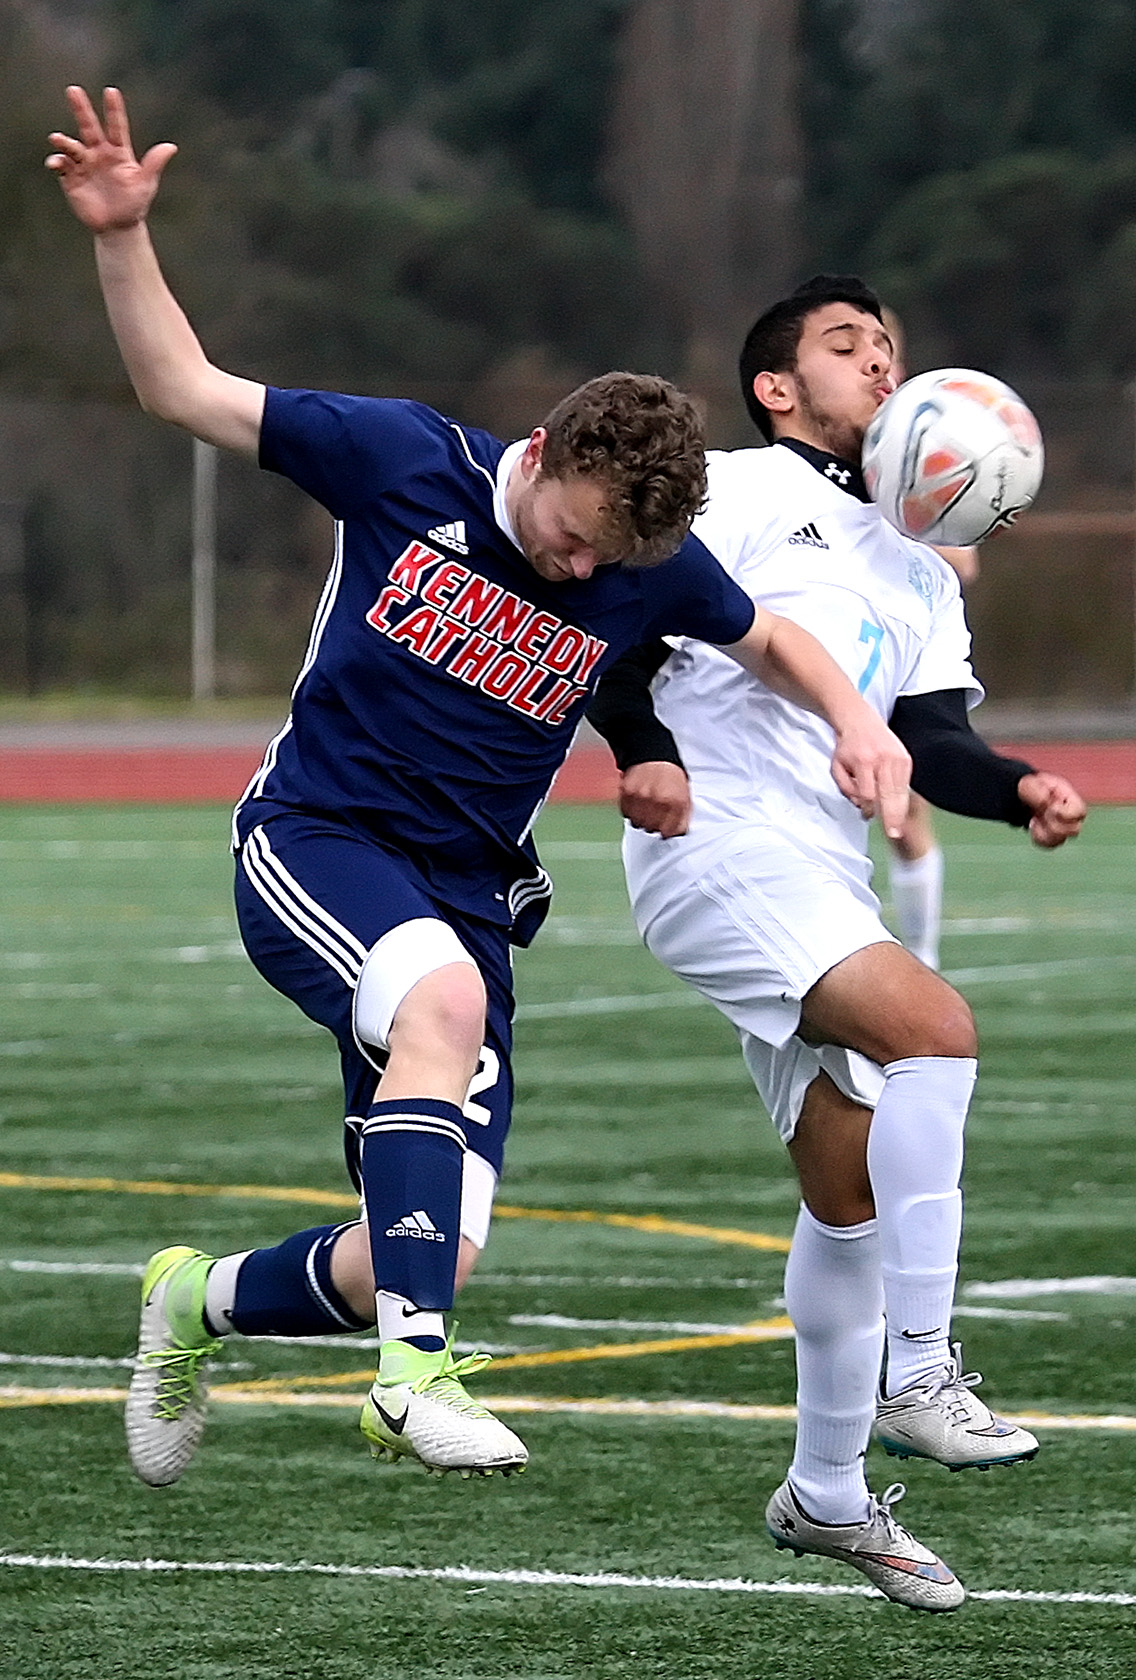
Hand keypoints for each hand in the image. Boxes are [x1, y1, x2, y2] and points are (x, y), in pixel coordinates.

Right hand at [46, 86, 176, 232]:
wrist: (118, 227)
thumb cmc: (135, 204)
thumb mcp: (146, 184)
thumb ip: (154, 164)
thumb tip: (171, 147)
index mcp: (118, 152)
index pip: (116, 127)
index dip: (114, 110)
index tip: (111, 91)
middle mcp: (99, 153)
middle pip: (89, 127)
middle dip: (81, 109)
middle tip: (73, 90)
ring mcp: (84, 164)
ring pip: (71, 146)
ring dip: (64, 141)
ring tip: (57, 139)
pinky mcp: (72, 178)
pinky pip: (62, 165)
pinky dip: (57, 162)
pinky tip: (55, 163)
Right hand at [619, 761, 691, 837]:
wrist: (653, 754)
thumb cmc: (671, 775)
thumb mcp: (685, 795)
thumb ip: (683, 816)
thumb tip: (677, 833)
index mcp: (676, 803)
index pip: (669, 832)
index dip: (666, 831)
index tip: (665, 828)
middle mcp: (659, 801)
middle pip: (652, 829)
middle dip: (653, 825)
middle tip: (655, 815)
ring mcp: (641, 797)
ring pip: (637, 823)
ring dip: (640, 819)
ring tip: (645, 808)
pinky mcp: (627, 792)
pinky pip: (626, 812)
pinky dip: (630, 811)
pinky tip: (636, 802)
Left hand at [830, 714, 910, 837]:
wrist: (860, 722)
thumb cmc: (847, 747)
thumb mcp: (837, 768)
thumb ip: (846, 788)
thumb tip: (862, 805)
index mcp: (864, 762)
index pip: (869, 793)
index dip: (868, 808)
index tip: (867, 815)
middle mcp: (883, 760)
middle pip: (890, 795)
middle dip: (892, 817)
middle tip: (894, 833)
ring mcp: (898, 759)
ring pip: (901, 791)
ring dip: (899, 811)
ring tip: (898, 826)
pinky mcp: (906, 759)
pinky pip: (905, 784)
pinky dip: (902, 797)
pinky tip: (898, 807)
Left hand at [1018, 771, 1085, 847]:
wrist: (1023, 796)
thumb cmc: (1030, 787)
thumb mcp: (1030, 785)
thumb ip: (1037, 792)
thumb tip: (1046, 802)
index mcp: (1068, 797)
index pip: (1080, 811)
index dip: (1066, 814)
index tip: (1051, 808)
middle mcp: (1069, 813)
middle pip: (1075, 830)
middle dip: (1055, 826)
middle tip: (1042, 816)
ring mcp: (1063, 825)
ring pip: (1062, 840)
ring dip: (1045, 833)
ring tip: (1034, 821)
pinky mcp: (1054, 835)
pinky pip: (1050, 844)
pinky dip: (1039, 838)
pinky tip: (1033, 827)